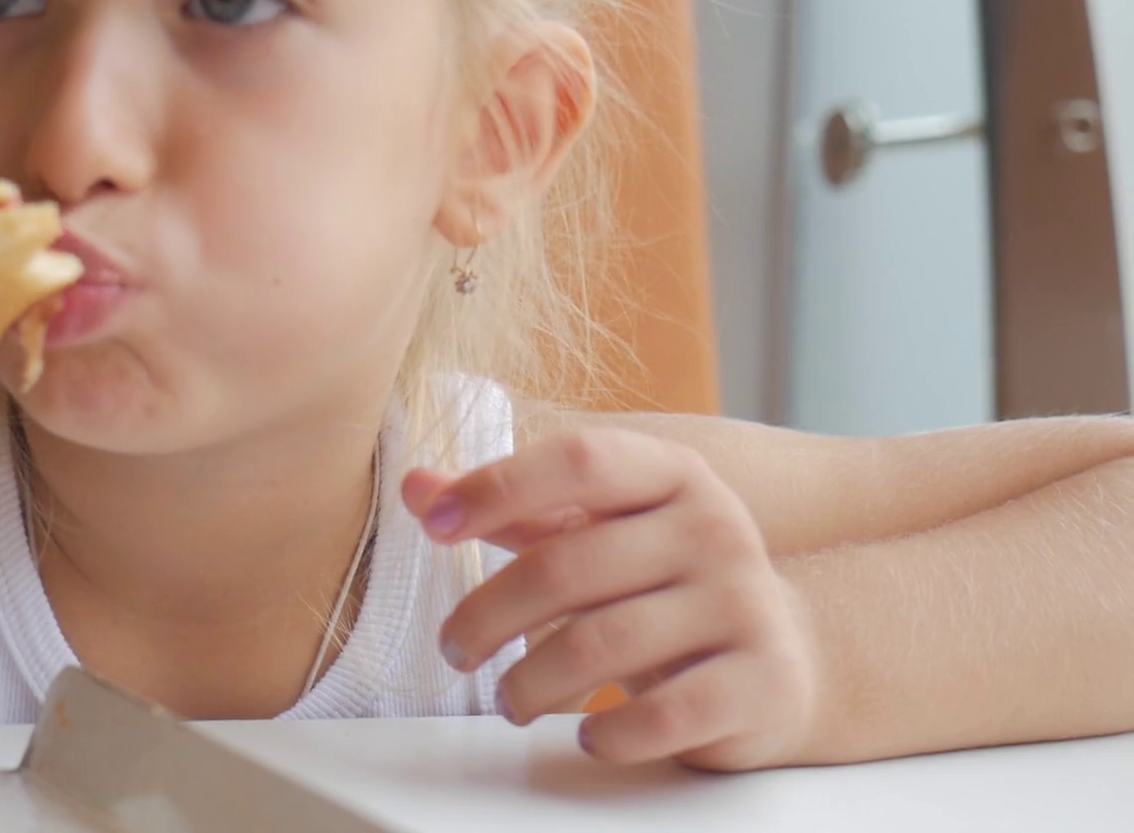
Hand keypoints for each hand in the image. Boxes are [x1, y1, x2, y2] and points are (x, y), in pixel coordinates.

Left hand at [403, 429, 818, 770]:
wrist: (778, 659)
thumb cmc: (657, 586)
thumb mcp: (592, 532)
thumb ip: (510, 509)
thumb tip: (415, 487)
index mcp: (671, 474)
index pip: (579, 459)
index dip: (498, 486)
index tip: (434, 526)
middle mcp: (715, 527)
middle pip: (568, 565)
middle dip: (488, 614)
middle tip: (455, 649)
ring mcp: (744, 603)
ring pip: (601, 645)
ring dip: (529, 682)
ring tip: (508, 699)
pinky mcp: (761, 680)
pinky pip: (664, 715)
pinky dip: (610, 733)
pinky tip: (587, 734)